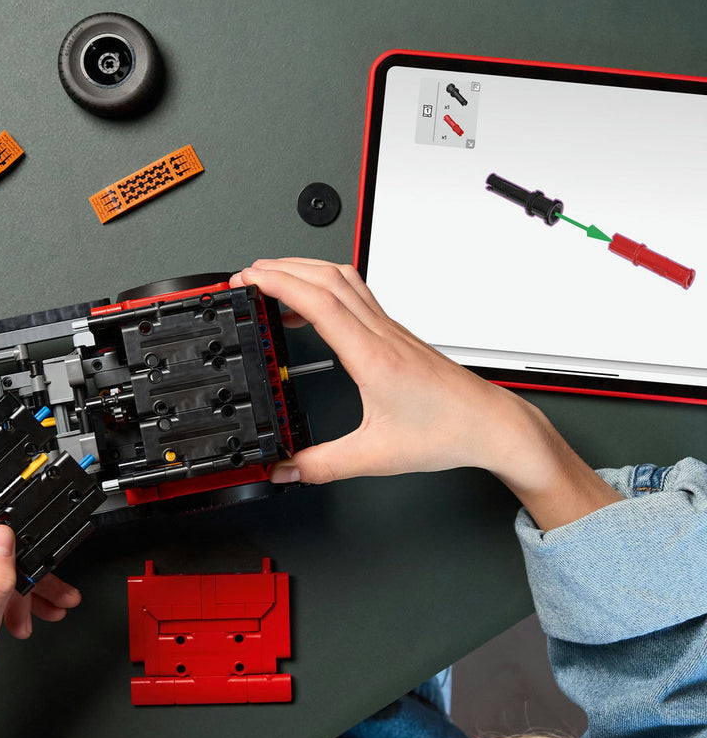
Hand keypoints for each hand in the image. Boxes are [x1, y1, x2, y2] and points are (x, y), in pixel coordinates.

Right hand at [233, 258, 621, 529]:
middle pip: (327, 278)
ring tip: (273, 279)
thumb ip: (321, 465)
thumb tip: (285, 469)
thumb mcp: (374, 456)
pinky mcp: (395, 334)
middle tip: (248, 274)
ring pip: (344, 279)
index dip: (280, 284)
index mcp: (373, 357)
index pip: (320, 303)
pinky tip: (311, 307)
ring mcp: (390, 330)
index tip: (250, 279)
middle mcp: (381, 334)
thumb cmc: (448, 432)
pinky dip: (325, 288)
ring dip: (304, 270)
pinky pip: (356, 295)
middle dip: (282, 268)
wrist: (489, 425)